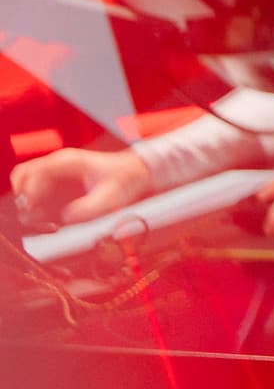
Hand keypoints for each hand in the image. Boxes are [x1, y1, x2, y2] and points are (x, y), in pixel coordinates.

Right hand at [10, 148, 150, 225]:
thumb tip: (64, 218)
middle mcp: (55, 169)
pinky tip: (56, 226)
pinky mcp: (59, 192)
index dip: (27, 193)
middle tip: (39, 220)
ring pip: (27, 195)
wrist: (137, 175)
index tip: (33, 209)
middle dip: (26, 203)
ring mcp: (56, 180)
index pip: (28, 172)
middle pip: (21, 183)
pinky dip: (41, 216)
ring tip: (51, 226)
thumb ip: (88, 208)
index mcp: (65, 162)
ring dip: (32, 212)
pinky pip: (39, 204)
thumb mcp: (111, 196)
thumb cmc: (125, 179)